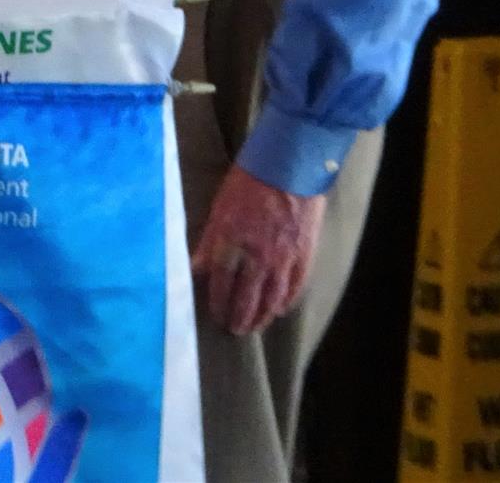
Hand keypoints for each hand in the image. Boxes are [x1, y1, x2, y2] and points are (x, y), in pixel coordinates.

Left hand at [190, 165, 326, 334]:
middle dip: (239, 318)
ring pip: (272, 299)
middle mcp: (258, 258)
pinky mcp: (305, 256)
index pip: (222, 284)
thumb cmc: (247, 183)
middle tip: (234, 330)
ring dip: (262, 317)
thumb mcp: (219, 208)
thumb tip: (195, 267)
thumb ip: (209, 242)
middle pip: (247, 298)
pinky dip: (286, 302)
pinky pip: (295, 287)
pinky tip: (280, 310)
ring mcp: (284, 259)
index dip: (218, 303)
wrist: (289, 169)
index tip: (215, 315)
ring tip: (255, 327)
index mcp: (232, 243)